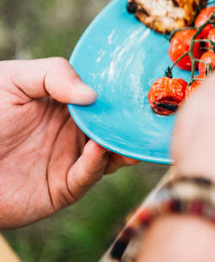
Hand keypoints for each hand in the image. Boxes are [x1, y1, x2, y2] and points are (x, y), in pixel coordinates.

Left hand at [0, 58, 137, 227]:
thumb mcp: (11, 80)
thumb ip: (52, 74)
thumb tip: (92, 94)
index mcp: (68, 102)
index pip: (107, 95)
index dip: (125, 90)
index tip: (145, 83)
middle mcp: (76, 130)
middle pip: (117, 124)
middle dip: (135, 118)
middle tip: (153, 110)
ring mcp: (71, 158)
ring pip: (112, 152)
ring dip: (124, 143)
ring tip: (130, 131)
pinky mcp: (64, 187)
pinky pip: (88, 175)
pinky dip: (97, 163)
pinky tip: (96, 148)